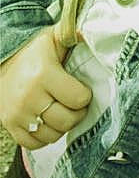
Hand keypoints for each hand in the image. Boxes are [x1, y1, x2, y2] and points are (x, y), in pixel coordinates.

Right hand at [0, 26, 91, 148]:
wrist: (1, 59)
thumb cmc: (34, 51)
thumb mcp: (53, 38)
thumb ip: (73, 35)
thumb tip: (91, 33)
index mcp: (44, 74)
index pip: (79, 98)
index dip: (85, 95)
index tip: (81, 89)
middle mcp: (29, 96)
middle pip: (66, 121)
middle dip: (77, 114)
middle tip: (75, 104)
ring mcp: (17, 113)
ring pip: (52, 135)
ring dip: (62, 126)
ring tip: (62, 112)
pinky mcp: (9, 124)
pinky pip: (33, 144)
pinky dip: (44, 137)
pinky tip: (47, 122)